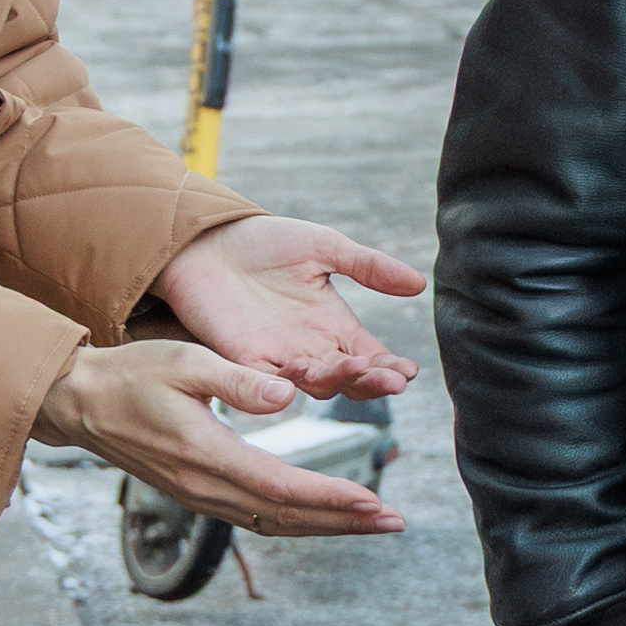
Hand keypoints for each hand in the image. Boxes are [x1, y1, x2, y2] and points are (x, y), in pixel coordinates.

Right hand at [31, 338, 402, 534]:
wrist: (81, 403)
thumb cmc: (132, 373)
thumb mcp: (184, 361)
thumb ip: (237, 379)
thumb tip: (288, 394)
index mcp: (206, 454)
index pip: (280, 488)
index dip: (330, 498)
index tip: (373, 501)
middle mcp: (205, 487)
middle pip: (286, 518)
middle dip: (343, 523)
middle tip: (393, 522)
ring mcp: (201, 496)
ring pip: (274, 523)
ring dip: (325, 526)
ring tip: (372, 523)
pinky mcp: (199, 494)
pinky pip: (257, 517)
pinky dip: (297, 520)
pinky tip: (324, 515)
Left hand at [154, 213, 425, 401]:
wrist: (206, 241)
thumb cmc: (263, 243)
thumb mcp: (324, 247)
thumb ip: (368, 266)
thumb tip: (420, 284)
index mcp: (333, 326)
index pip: (371, 357)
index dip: (391, 368)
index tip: (409, 370)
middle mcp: (311, 348)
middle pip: (350, 379)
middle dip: (373, 381)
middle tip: (393, 380)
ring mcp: (278, 358)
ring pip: (316, 385)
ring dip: (338, 380)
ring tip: (356, 367)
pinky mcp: (243, 360)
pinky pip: (269, 382)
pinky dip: (286, 384)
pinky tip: (303, 377)